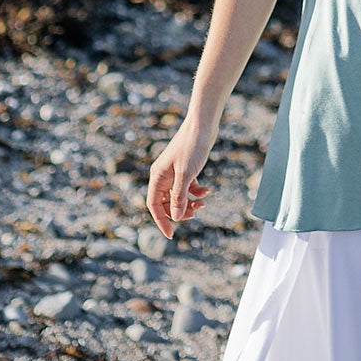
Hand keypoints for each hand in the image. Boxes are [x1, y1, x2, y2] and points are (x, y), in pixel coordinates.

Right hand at [146, 116, 215, 235]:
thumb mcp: (186, 174)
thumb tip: (175, 217)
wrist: (202, 126)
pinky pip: (187, 187)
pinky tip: (207, 191)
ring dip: (190, 203)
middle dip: (179, 211)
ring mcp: (174, 173)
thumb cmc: (192, 147)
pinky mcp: (186, 169)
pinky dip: (196, 192)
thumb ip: (179, 196)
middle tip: (195, 213)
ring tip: (203, 203)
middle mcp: (163, 176)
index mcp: (157, 177)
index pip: (154, 205)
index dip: (161, 221)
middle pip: (166, 203)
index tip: (171, 234)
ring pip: (178, 196)